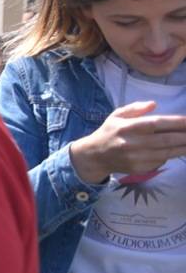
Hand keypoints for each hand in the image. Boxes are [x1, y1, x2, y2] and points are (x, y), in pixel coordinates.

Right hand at [70, 101, 185, 182]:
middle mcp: (135, 143)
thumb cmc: (109, 132)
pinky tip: (178, 149)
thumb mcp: (117, 115)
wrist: (95, 156)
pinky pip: (162, 161)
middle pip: (168, 139)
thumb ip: (135, 108)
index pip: (158, 123)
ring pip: (168, 152)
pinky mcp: (141, 168)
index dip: (177, 122)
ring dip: (184, 147)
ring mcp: (138, 157)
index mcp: (129, 127)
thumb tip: (154, 104)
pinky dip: (172, 155)